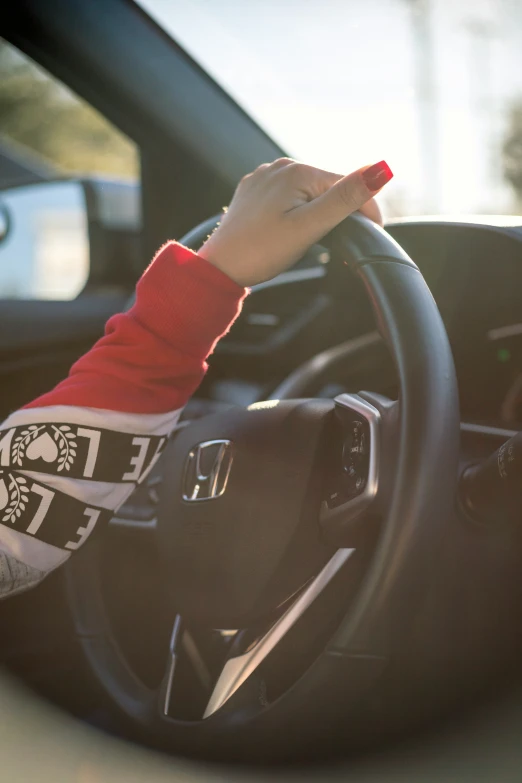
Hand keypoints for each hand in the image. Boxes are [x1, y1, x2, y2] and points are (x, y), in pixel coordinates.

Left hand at [198, 158, 392, 286]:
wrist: (219, 268)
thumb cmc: (261, 251)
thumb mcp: (310, 226)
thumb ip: (345, 198)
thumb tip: (381, 169)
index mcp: (297, 171)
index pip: (347, 185)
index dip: (366, 210)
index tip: (375, 234)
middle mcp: (279, 167)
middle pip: (327, 187)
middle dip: (342, 211)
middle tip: (346, 243)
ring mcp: (264, 178)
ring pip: (308, 192)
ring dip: (319, 212)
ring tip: (317, 239)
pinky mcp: (254, 192)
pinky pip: (287, 197)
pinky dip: (298, 212)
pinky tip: (292, 230)